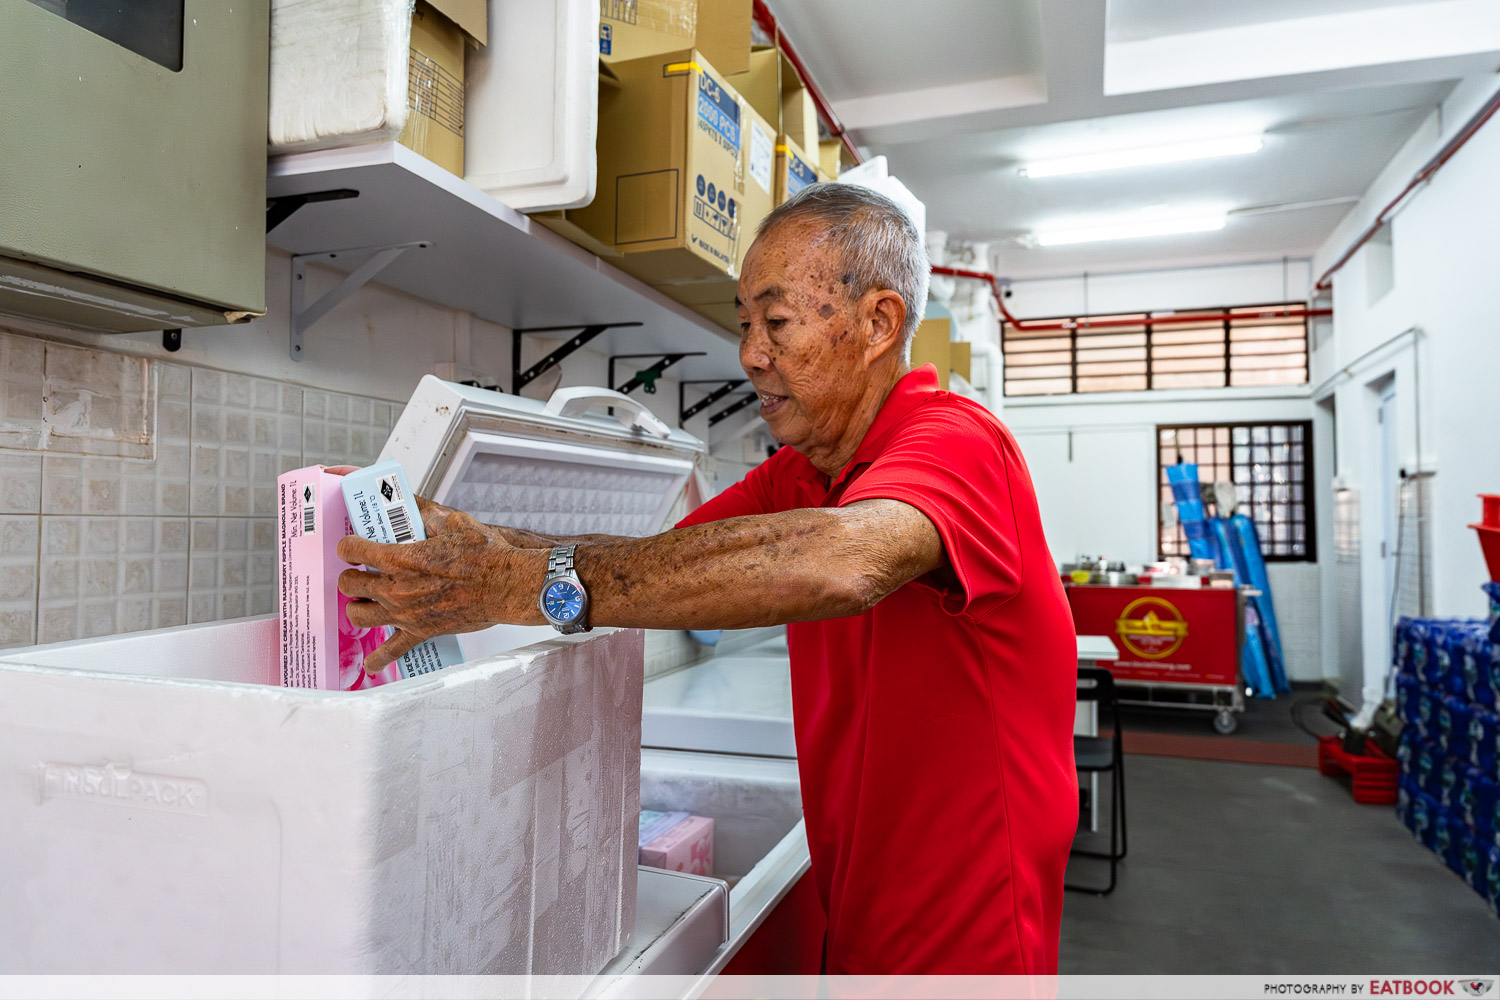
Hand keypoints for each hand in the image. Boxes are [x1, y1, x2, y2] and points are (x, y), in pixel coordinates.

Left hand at [336, 497, 544, 671]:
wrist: (506, 585)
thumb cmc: (486, 556)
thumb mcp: (456, 523)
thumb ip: (430, 516)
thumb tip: (420, 509)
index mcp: (400, 558)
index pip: (352, 550)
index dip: (348, 546)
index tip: (352, 546)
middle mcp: (396, 589)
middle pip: (349, 584)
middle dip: (350, 576)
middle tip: (359, 572)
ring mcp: (405, 614)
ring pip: (358, 616)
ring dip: (357, 607)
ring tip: (364, 601)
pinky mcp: (421, 632)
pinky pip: (391, 651)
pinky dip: (378, 659)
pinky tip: (371, 664)